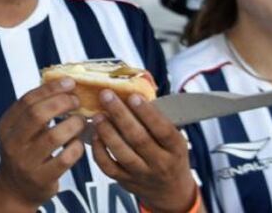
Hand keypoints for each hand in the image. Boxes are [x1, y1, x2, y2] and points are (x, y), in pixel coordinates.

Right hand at [0, 79, 86, 207]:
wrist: (14, 189)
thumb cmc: (22, 152)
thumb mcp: (18, 130)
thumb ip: (34, 111)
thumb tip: (63, 85)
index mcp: (6, 126)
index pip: (27, 100)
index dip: (50, 89)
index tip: (69, 82)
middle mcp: (12, 143)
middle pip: (38, 115)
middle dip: (62, 103)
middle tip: (77, 101)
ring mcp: (26, 162)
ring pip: (54, 136)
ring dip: (73, 124)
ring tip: (81, 121)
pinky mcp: (41, 178)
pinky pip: (65, 158)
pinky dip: (76, 147)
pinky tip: (79, 143)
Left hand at [90, 91, 197, 212]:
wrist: (171, 191)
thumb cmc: (169, 154)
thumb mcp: (174, 135)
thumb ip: (158, 113)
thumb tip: (139, 80)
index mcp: (176, 148)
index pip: (163, 130)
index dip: (147, 113)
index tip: (132, 95)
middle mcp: (160, 163)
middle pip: (139, 139)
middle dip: (121, 115)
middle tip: (106, 95)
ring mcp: (142, 174)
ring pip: (123, 154)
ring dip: (108, 132)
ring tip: (97, 115)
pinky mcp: (126, 182)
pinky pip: (109, 168)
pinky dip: (99, 152)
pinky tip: (95, 135)